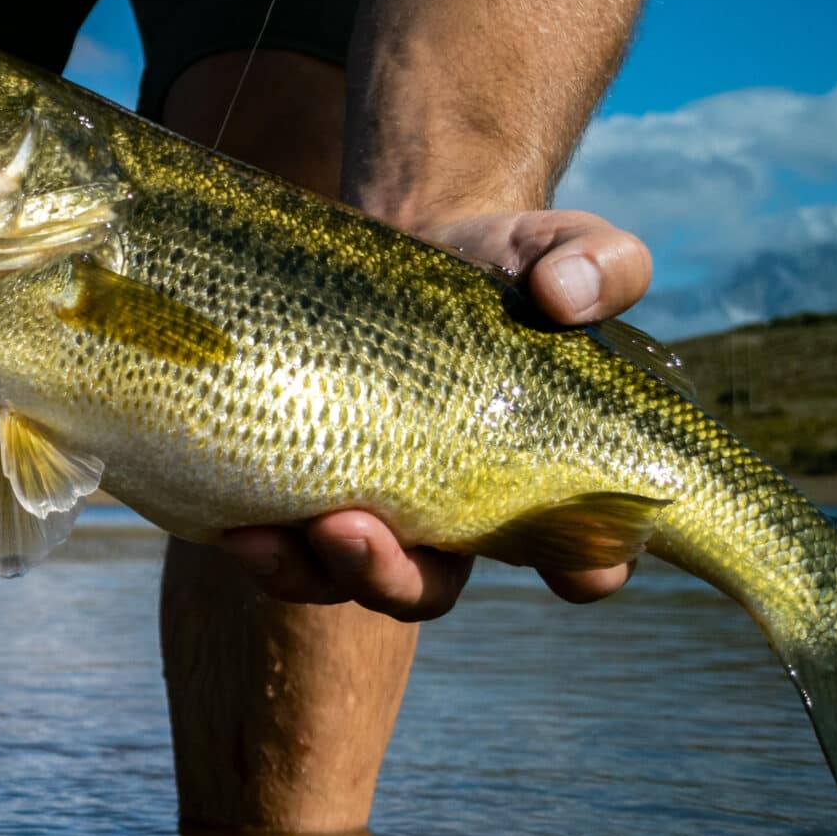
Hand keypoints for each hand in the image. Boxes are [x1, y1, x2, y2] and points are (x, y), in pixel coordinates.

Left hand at [222, 208, 654, 619]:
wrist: (411, 246)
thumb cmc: (505, 264)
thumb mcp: (563, 249)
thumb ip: (600, 266)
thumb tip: (568, 296)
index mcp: (543, 485)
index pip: (582, 558)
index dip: (582, 569)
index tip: (569, 567)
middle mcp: (458, 520)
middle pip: (431, 589)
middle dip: (391, 579)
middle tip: (354, 532)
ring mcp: (383, 513)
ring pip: (347, 580)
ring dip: (309, 573)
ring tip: (267, 538)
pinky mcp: (314, 489)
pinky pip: (288, 549)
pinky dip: (263, 550)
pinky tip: (236, 527)